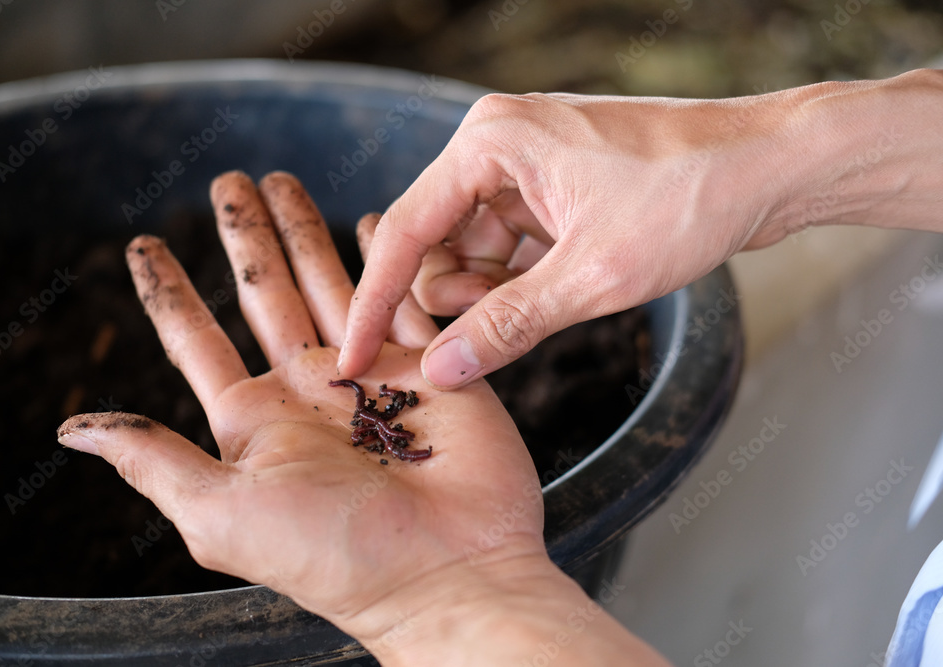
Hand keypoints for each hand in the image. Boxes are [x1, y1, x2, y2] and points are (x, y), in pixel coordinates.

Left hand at [56, 171, 544, 656]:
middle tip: (230, 181)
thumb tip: (71, 429)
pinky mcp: (433, 368)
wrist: (450, 574)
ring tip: (285, 180)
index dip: (169, 290)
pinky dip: (390, 257)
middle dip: (246, 235)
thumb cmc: (335, 557)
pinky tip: (375, 223)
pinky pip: (406, 297)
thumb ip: (153, 461)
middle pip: (267, 292)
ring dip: (306, 231)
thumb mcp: (223, 513)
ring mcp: (373, 375)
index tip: (143, 244)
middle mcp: (309, 390)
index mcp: (255, 421)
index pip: (197, 339)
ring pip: (332, 281)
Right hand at [339, 70, 942, 387]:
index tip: (350, 357)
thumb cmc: (689, 198)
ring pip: (475, 249)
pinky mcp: (555, 188)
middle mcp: (498, 144)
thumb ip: (507, 325)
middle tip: (484, 342)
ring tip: (544, 309)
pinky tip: (553, 297)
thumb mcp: (591, 275)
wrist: (771, 166)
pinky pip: (512, 246)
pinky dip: (520, 282)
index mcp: (489, 142)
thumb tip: (441, 370)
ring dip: (493, 294)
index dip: (375, 303)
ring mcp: (528, 165)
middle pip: (437, 242)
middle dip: (453, 299)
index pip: (406, 232)